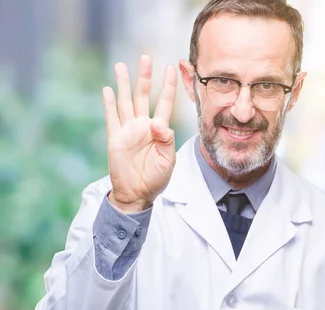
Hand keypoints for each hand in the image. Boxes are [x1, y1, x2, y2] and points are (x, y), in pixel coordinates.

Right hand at [102, 55, 177, 212]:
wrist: (138, 193)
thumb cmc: (156, 178)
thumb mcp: (168, 160)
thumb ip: (166, 140)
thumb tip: (158, 123)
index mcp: (159, 130)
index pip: (165, 103)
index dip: (168, 86)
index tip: (172, 68)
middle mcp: (143, 125)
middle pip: (143, 95)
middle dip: (145, 77)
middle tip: (145, 57)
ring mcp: (128, 130)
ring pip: (125, 101)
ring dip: (123, 84)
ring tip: (121, 65)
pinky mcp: (115, 138)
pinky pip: (111, 117)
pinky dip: (109, 104)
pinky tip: (108, 89)